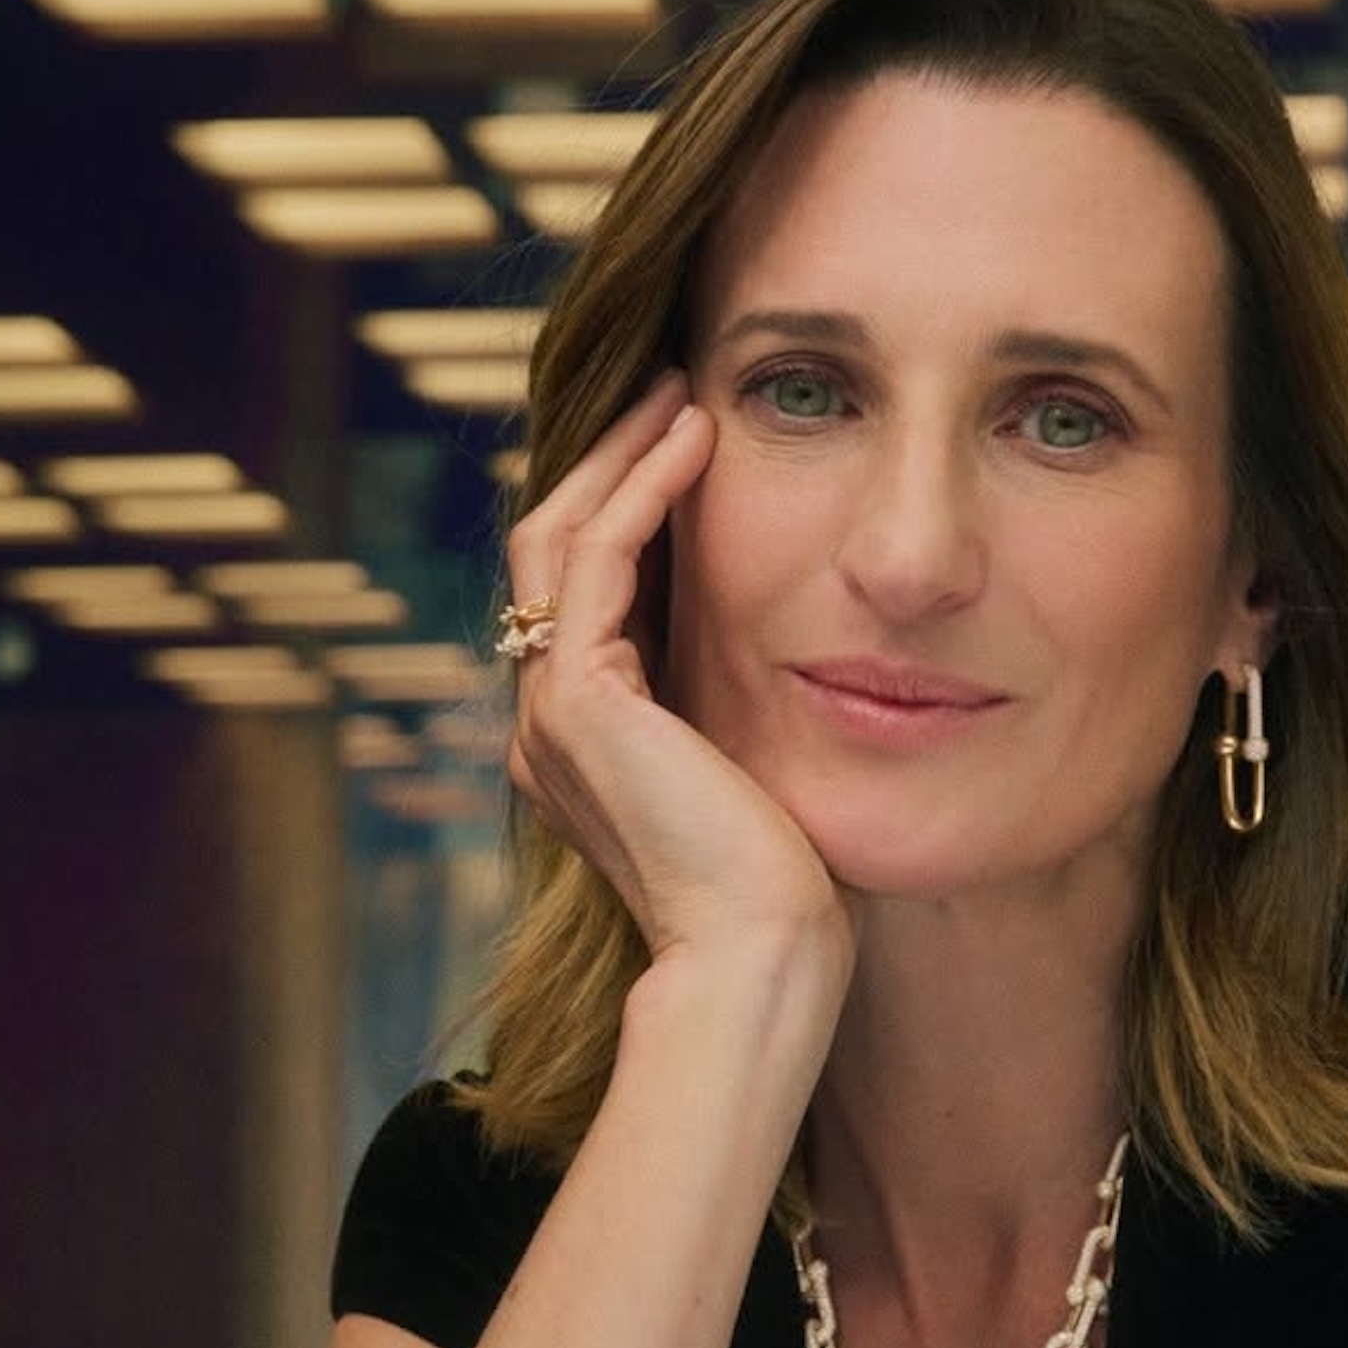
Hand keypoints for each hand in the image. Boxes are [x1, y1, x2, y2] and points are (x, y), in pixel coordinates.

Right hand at [504, 372, 846, 970]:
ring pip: (559, 539)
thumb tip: (800, 661)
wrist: (758, 957)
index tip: (688, 447)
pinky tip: (696, 439)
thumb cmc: (781, 895)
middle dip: (610, 465)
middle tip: (671, 391)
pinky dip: (643, 487)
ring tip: (681, 392)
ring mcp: (551, 714)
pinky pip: (599, 557)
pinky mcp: (582, 701)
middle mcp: (547, 726)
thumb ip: (739, 719)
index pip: (583, 597)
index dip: (626, 511)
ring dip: (621, 456)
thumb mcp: (757, 779)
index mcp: (581, 747)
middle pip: (551, 554)